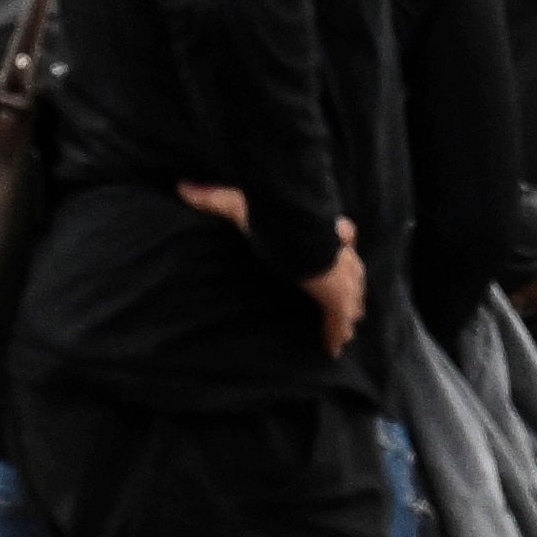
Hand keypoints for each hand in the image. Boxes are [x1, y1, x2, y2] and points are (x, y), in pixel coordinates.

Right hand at [186, 187, 366, 356]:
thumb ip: (212, 197)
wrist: (295, 232)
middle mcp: (340, 257)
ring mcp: (342, 280)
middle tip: (351, 303)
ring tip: (345, 329)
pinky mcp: (336, 299)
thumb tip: (183, 187)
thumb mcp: (238, 204)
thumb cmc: (274, 217)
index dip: (341, 252)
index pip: (341, 241)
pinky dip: (335, 335)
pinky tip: (333, 350)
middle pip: (354, 276)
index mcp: (324, 233)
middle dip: (352, 289)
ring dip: (348, 313)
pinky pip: (337, 323)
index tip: (341, 254)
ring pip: (352, 300)